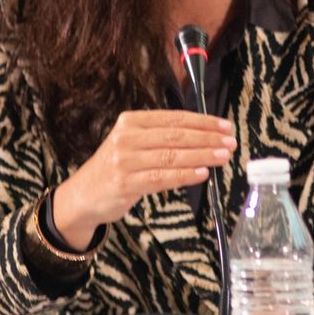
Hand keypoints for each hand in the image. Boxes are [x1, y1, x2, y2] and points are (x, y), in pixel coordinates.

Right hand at [53, 110, 235, 247]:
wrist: (83, 196)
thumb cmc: (116, 168)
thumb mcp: (133, 144)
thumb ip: (162, 137)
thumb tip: (205, 136)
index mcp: (131, 121)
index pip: (174, 118)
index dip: (203, 122)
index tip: (225, 126)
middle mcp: (127, 137)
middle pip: (176, 136)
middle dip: (207, 138)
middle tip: (230, 142)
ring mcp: (125, 160)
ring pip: (172, 156)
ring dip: (202, 156)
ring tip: (223, 156)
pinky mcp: (125, 183)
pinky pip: (162, 178)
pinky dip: (185, 175)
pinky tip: (203, 173)